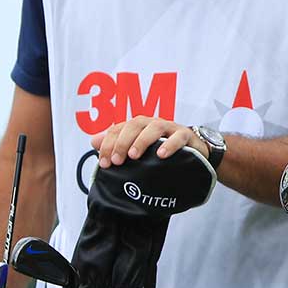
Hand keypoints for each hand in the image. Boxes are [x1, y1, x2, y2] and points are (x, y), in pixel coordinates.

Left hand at [91, 117, 208, 167]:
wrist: (194, 155)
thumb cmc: (162, 152)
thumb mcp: (138, 150)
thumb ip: (116, 145)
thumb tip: (93, 141)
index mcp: (140, 127)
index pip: (119, 128)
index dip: (109, 144)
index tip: (105, 163)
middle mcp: (154, 124)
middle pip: (135, 124)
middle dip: (123, 142)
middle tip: (117, 161)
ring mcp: (171, 128)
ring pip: (155, 126)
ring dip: (142, 140)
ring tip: (134, 156)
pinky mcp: (187, 136)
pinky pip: (179, 136)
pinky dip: (170, 144)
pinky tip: (162, 155)